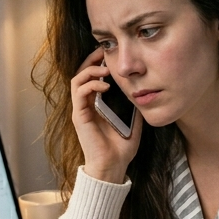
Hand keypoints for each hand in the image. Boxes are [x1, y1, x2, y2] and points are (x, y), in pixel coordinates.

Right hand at [70, 50, 141, 183]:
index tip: (110, 54)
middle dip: (91, 60)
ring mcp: (80, 110)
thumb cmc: (121, 147)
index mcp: (96, 104)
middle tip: (103, 52)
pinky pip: (79, 93)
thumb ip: (133, 104)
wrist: (113, 166)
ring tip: (105, 69)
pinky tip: (105, 86)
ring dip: (90, 70)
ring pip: (77, 80)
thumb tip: (142, 88)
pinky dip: (91, 84)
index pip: (92, 77)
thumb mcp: (133, 119)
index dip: (98, 63)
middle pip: (81, 74)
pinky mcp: (79, 116)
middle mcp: (85, 105)